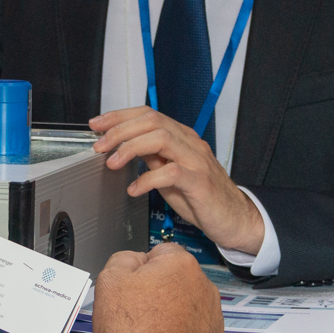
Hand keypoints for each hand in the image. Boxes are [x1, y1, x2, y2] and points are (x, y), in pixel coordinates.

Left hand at [90, 106, 263, 255]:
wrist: (236, 218)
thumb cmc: (204, 198)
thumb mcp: (171, 174)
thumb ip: (153, 158)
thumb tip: (127, 148)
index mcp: (182, 138)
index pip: (149, 114)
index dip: (119, 116)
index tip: (97, 124)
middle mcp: (190, 144)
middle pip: (152, 121)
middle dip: (120, 130)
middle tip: (100, 145)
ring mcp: (197, 161)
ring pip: (161, 138)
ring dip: (131, 147)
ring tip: (113, 162)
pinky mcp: (200, 182)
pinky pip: (171, 172)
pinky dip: (148, 179)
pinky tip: (135, 189)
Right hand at [91, 242, 223, 332]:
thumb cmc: (129, 331)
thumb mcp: (110, 279)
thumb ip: (125, 259)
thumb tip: (136, 260)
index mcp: (182, 266)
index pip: (164, 254)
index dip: (145, 268)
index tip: (136, 284)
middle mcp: (204, 289)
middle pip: (180, 280)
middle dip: (163, 290)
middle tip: (141, 310)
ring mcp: (213, 319)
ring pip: (191, 307)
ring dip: (176, 314)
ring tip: (152, 331)